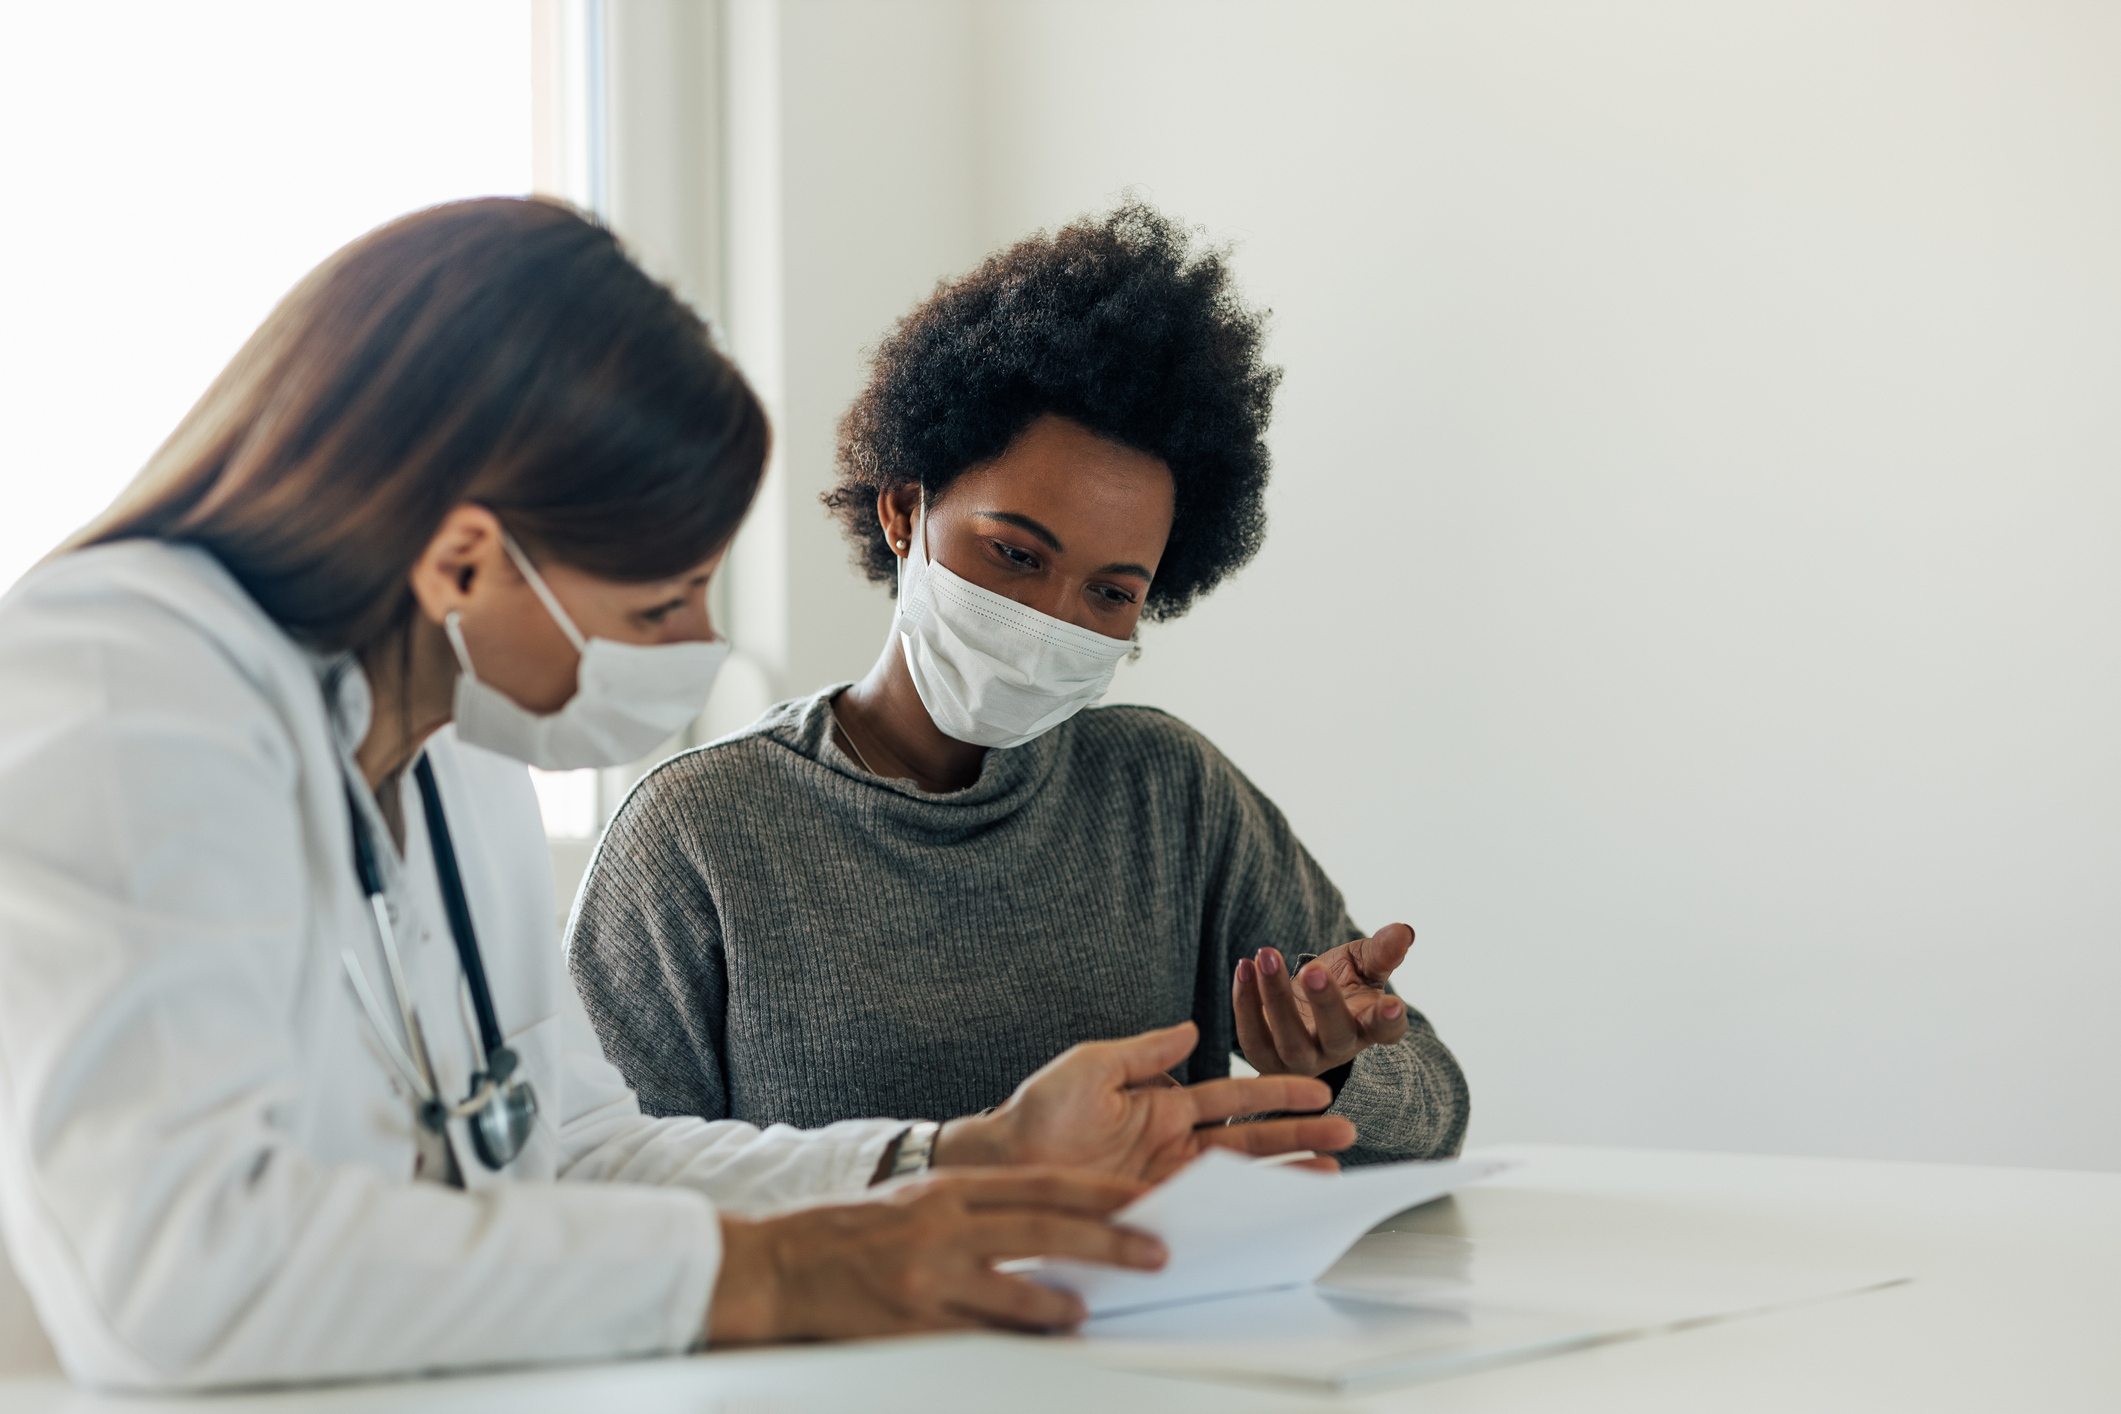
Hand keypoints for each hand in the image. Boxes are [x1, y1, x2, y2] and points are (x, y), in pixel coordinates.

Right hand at [706, 1168, 1160, 1342]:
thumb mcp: (918, 1202)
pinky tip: (1037, 1347)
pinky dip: (1014, 1344)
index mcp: (948, 1188)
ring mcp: (927, 1278)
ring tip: (1088, 1313)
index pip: (1041, 1183)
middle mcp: (943, 1227)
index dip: (1099, 1190)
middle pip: (1044, 1230)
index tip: (1145, 1197)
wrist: (776, 1266)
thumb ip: (978, 1210)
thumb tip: (1053, 1225)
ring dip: (1062, 1305)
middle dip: (1108, 1241)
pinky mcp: (910, 1326)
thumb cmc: (852, 1233)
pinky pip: (978, 1340)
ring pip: (1017, 1292)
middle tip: (1155, 1253)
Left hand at [934, 1021, 1355, 1181]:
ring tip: (1330, 1171)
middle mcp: (1174, 1143)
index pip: (1233, 1096)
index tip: (1317, 1089)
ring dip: (1285, 1173)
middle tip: (1345, 1131)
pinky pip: (1207, 1209)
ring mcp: (1167, 1179)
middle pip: (1250, 1139)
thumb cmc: (1039, 1112)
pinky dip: (1242, 1210)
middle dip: (1299, 1134)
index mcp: (1165, 1105)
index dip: (1275, 1092)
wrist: (1002, 1164)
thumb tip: (1192, 1029)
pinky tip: (1272, 1211)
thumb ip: (1146, 1050)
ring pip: (1240, 1175)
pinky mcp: (1154, 1210)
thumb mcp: (1093, 1065)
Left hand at [1232, 923, 1414, 1076]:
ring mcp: (1301, 1059)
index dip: (1390, 1020)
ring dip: (1276, 996)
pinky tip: (1245, 967)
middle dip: (1325, 1002)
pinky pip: (1253, 1036)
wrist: (1300, 1010)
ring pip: (1289, 1039)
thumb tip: (1404, 930)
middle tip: (1314, 969)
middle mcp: (1337, 1049)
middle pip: (1336, 1034)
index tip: (1393, 1004)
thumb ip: (1382, 951)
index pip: (1386, 1030)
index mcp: (1368, 1026)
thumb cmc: (1341, 985)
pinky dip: (1246, 1002)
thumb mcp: (1362, 965)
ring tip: (1266, 956)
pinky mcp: (1265, 1057)